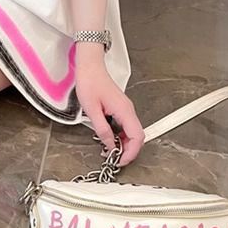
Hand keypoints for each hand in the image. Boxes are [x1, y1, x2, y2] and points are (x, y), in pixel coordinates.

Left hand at [74, 46, 144, 166]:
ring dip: (124, 143)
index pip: (137, 137)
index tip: (120, 160)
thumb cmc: (90, 82)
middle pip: (138, 136)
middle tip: (114, 158)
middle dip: (128, 150)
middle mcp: (128, 110)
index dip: (131, 152)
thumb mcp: (92, 109)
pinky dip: (120, 135)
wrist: (90, 66)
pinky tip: (109, 137)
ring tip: (110, 149)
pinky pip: (126, 125)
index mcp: (124, 110)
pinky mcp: (121, 107)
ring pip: (132, 132)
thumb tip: (110, 145)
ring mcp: (126, 108)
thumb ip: (102, 129)